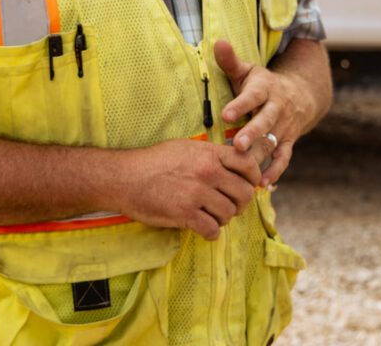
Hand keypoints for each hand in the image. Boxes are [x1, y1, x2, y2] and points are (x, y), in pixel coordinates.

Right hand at [118, 138, 261, 240]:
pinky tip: (206, 230)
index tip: (250, 184)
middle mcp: (209, 172)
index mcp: (211, 154)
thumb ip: (212, 155)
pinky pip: (212, 229)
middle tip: (234, 206)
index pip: (248, 164)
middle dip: (242, 202)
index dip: (254, 177)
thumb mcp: (188, 147)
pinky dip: (212, 233)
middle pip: (244, 192)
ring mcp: (198, 194)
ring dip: (225, 218)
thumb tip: (232, 162)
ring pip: (230, 213)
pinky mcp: (185, 214)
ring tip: (215, 217)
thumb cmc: (156, 160)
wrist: (126, 177)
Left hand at [214, 39, 305, 186]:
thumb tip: (217, 42)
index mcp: (265, 88)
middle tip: (238, 145)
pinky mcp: (289, 141)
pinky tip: (262, 184)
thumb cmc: (262, 85)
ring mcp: (284, 125)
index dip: (240, 105)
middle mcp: (277, 107)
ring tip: (245, 170)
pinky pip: (284, 157)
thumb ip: (231, 61)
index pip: (253, 95)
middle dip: (253, 133)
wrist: (301, 94)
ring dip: (260, 155)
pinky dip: (275, 170)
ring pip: (273, 141)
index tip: (226, 115)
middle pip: (266, 120)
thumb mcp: (249, 71)